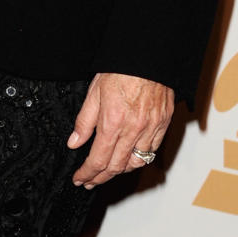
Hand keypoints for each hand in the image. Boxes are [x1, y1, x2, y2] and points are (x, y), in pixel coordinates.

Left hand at [68, 72, 173, 187]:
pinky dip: (139, 159)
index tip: (80, 178)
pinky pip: (151, 151)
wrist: (147, 56)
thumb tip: (74, 142)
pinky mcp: (163, 125)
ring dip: (120, 171)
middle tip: (90, 180)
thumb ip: (84, 122)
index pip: (98, 159)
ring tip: (107, 172)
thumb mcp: (94, 92)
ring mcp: (150, 128)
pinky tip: (130, 159)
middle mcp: (133, 129)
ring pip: (136, 163)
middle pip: (116, 166)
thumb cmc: (121, 69)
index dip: (87, 173)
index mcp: (113, 122)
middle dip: (100, 177)